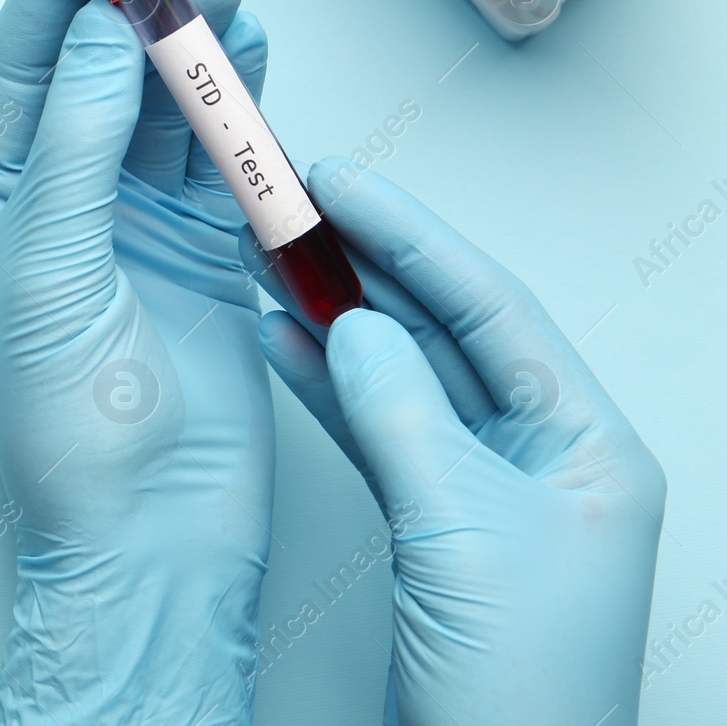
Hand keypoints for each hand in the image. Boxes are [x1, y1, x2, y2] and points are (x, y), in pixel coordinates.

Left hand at [0, 0, 275, 724]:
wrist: (151, 528)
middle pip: (98, 66)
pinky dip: (239, 95)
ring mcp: (136, 216)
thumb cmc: (68, 423)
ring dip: (194, 35)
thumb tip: (103, 33)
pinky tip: (250, 46)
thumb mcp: (50, 268)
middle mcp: (61, 196)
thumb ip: (78, 144)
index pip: (21, 64)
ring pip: (165, 97)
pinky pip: (221, 148)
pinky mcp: (206, 243)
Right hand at [245, 161, 664, 725]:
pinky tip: (281, 343)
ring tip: (269, 259)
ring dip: (338, 317)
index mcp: (587, 443)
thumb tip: (354, 324)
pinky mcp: (437, 520)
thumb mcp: (459, 529)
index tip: (340, 182)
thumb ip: (402, 412)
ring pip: (405, 373)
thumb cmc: (518, 683)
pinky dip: (328, 384)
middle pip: (447, 328)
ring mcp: (489, 486)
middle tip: (296, 208)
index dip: (411, 234)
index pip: (492, 306)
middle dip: (368, 265)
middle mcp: (545, 453)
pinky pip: (380, 427)